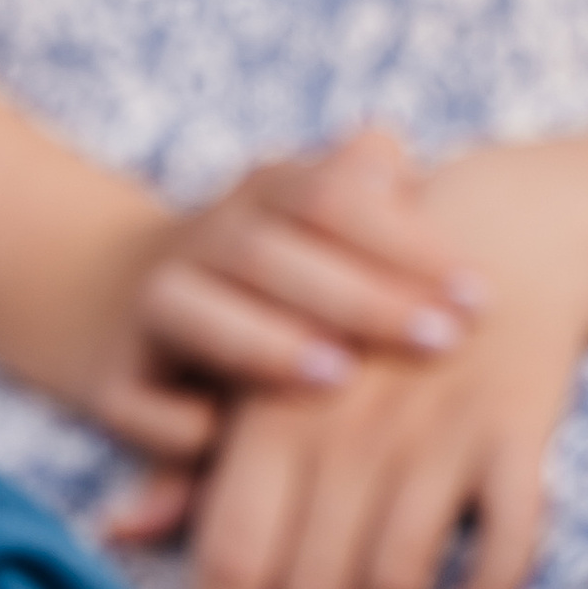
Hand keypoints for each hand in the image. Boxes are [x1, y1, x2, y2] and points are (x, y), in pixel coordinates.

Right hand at [56, 128, 481, 503]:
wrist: (108, 296)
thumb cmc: (272, 282)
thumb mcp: (321, 234)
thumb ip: (367, 205)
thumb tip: (392, 145)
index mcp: (263, 195)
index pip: (330, 195)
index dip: (404, 240)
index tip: (479, 295)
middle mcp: (201, 239)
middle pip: (271, 251)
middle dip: (359, 295)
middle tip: (442, 341)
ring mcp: (150, 306)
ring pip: (193, 312)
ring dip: (262, 341)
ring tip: (334, 378)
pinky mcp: (108, 380)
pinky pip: (140, 402)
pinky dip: (181, 423)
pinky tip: (228, 443)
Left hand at [177, 135, 587, 588]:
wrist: (505, 234)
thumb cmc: (359, 323)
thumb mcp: (270, 378)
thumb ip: (195, 462)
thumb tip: (117, 530)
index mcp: (273, 418)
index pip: (233, 562)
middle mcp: (349, 431)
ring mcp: (437, 435)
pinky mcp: (518, 437)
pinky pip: (501, 546)